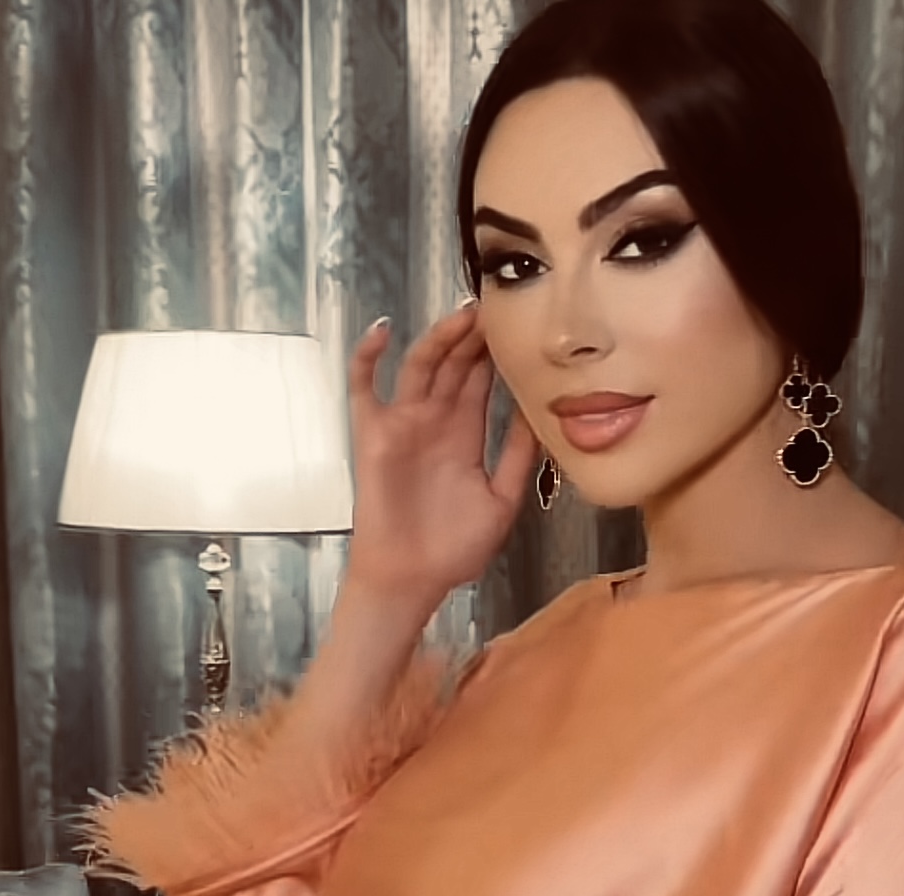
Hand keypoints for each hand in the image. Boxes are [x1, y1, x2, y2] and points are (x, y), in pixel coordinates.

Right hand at [345, 304, 537, 609]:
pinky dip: (368, 356)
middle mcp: (434, 421)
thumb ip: (518, 458)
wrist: (411, 579)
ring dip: (439, 339)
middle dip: (473, 337)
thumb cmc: (453, 550)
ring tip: (463, 317)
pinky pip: (364, 386)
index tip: (517, 323)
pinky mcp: (373, 433)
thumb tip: (539, 416)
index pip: (481, 380)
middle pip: (454, 365)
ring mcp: (402, 423)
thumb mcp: (501, 501)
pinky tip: (384, 331)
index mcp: (465, 435)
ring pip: (420, 366)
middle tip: (495, 307)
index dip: (495, 352)